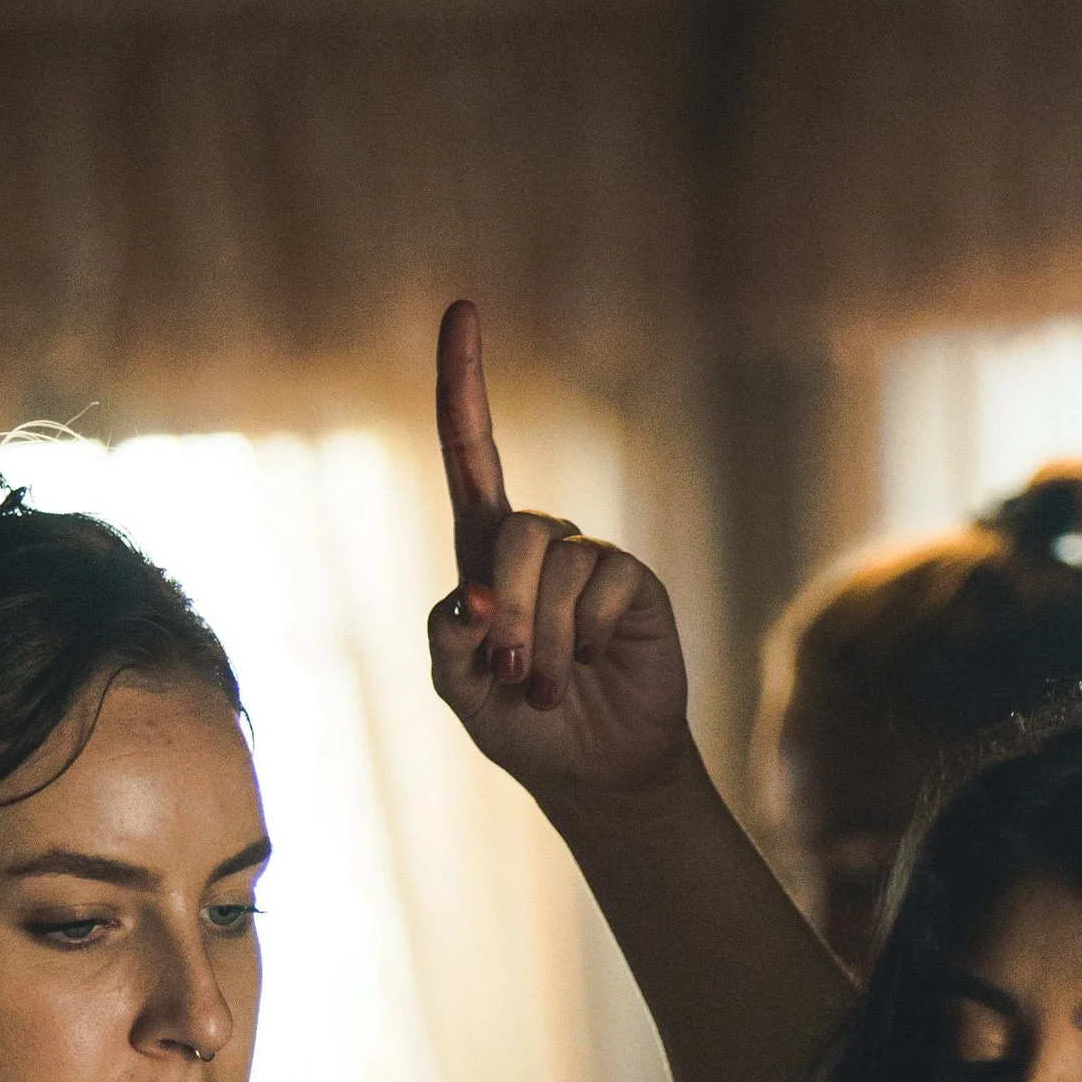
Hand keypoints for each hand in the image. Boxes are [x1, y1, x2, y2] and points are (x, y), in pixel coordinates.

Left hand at [426, 299, 689, 799]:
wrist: (594, 771)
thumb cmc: (523, 727)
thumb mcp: (462, 690)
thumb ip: (448, 642)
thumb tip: (471, 599)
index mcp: (485, 555)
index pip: (471, 453)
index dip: (464, 383)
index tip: (462, 311)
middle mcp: (540, 544)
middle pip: (513, 531)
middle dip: (508, 611)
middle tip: (514, 677)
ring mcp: (590, 560)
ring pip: (554, 563)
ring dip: (544, 637)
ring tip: (549, 691)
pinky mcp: (633, 582)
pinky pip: (601, 584)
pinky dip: (585, 636)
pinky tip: (593, 666)